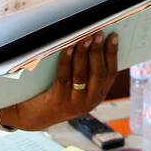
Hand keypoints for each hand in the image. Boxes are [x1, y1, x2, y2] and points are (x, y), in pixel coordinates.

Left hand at [4, 33, 118, 130]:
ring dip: (84, 53)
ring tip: (85, 38)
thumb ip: (88, 72)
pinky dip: (66, 61)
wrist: (37, 116)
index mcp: (98, 96)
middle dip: (98, 50)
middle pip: (98, 72)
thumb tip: (93, 41)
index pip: (110, 73)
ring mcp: (74, 102)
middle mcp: (89, 101)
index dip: (112, 53)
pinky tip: (68, 48)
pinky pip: (64, 77)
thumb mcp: (79, 89)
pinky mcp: (58, 100)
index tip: (113, 36)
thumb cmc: (59, 95)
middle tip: (98, 33)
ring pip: (82, 74)